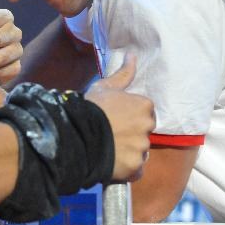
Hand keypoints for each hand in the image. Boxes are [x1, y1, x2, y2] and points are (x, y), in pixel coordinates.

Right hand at [84, 54, 154, 179]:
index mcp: (144, 106)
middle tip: (112, 133)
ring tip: (108, 148)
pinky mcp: (134, 167)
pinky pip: (135, 169)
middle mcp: (147, 126)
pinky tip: (112, 162)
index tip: (116, 118)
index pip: (144, 111)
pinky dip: (127, 168)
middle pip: (144, 131)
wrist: (77, 133)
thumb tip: (133, 55)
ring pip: (139, 151)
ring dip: (128, 151)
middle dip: (132, 133)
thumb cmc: (91, 107)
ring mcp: (141, 148)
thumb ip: (123, 74)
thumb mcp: (105, 87)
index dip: (130, 115)